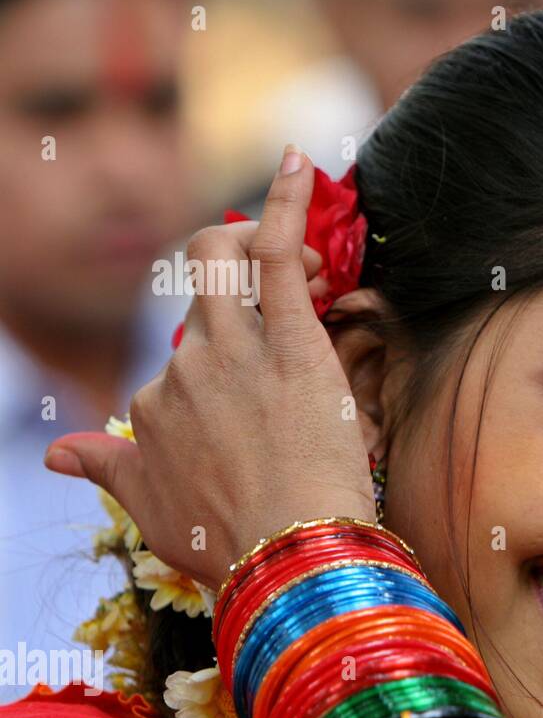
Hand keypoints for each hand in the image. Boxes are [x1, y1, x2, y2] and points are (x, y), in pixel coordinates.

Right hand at [45, 145, 375, 588]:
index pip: (182, 362)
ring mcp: (231, 349)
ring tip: (310, 264)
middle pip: (198, 296)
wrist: (285, 554)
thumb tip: (57, 452)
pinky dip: (286, 203)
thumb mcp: (153, 510)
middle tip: (289, 298)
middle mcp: (184, 368)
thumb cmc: (229, 544)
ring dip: (257, 245)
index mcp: (156, 406)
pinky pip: (276, 252)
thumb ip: (110, 470)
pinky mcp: (287, 339)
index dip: (227, 365)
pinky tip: (299, 163)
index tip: (267, 388)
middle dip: (233, 283)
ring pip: (224, 260)